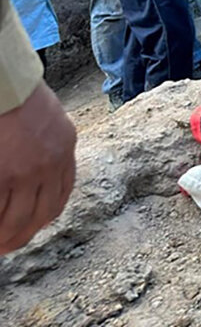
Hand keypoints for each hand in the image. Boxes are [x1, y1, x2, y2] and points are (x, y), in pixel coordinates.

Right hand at [0, 82, 76, 254]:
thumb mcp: (50, 120)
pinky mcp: (3, 175)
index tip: (31, 228)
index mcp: (65, 148)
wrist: (6, 83)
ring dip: (3, 236)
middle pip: (39, 215)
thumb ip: (50, 147)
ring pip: (16, 219)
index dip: (43, 217)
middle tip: (5, 247)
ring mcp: (26, 172)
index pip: (60, 195)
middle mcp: (51, 164)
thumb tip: (35, 178)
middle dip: (21, 235)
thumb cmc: (18, 96)